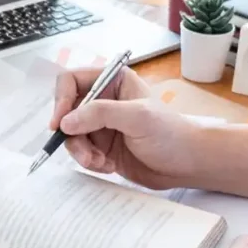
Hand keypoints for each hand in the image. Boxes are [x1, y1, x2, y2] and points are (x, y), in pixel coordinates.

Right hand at [49, 66, 199, 188]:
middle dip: (73, 135)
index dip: (61, 100)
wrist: (187, 164)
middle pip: (66, 112)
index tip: (60, 123)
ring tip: (100, 162)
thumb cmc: (171, 134)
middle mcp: (103, 100)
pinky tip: (108, 166)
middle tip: (86, 153)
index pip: (71, 81)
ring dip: (81, 152)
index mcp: (112, 81)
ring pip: (70, 136)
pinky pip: (80, 153)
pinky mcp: (101, 146)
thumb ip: (100, 114)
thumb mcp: (137, 117)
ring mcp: (100, 125)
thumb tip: (65, 122)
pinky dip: (89, 162)